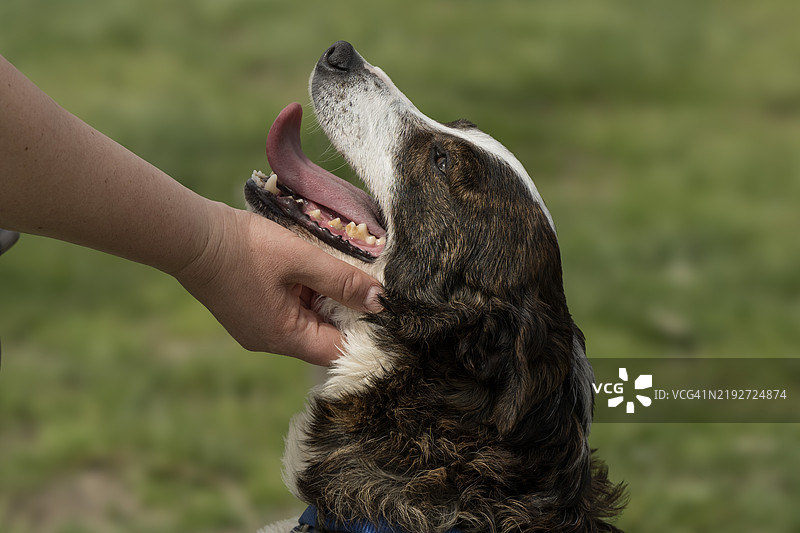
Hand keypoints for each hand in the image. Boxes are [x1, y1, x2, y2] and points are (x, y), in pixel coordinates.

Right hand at [173, 202, 382, 364]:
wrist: (191, 236)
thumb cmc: (246, 247)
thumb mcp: (302, 259)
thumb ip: (342, 280)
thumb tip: (381, 301)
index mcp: (284, 337)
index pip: (337, 351)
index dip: (364, 332)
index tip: (384, 308)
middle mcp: (270, 342)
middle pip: (323, 337)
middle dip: (345, 310)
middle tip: (365, 281)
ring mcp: (257, 329)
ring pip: (306, 321)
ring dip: (324, 298)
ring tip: (341, 269)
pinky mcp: (250, 312)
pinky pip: (288, 310)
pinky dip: (305, 292)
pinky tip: (313, 267)